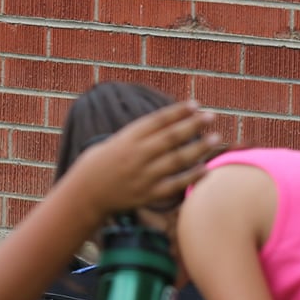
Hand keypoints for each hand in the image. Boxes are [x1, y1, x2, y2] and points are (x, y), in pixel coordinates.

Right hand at [64, 100, 219, 219]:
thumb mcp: (112, 143)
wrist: (84, 195)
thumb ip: (137, 136)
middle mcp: (136, 155)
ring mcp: (143, 175)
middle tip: (211, 115)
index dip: (177, 111)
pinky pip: (175, 185)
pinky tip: (206, 169)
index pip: (157, 121)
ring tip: (215, 138)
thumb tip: (166, 125)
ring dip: (199, 148)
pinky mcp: (147, 194)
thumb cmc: (98, 165)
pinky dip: (192, 177)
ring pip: (177, 159)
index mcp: (126, 139)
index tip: (194, 104)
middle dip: (193, 124)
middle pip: (171, 137)